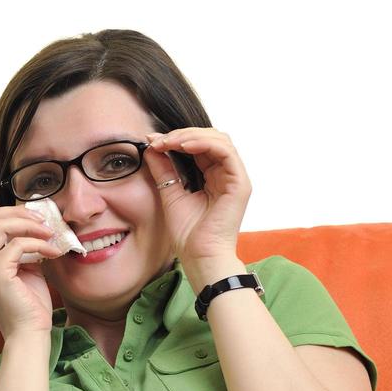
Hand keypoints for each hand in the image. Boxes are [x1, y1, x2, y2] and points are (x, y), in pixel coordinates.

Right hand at [0, 205, 66, 338]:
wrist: (29, 334)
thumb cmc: (28, 306)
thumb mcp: (24, 269)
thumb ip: (21, 248)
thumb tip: (36, 224)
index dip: (9, 215)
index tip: (35, 219)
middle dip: (16, 212)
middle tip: (41, 220)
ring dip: (28, 224)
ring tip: (48, 233)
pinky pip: (18, 244)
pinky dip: (38, 243)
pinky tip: (52, 252)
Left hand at [142, 128, 250, 282]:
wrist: (199, 256)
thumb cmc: (188, 233)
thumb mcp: (170, 192)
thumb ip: (163, 170)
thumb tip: (151, 146)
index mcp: (212, 176)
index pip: (198, 146)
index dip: (176, 139)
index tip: (152, 142)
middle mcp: (226, 174)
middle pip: (210, 138)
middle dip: (182, 135)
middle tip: (158, 140)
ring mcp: (235, 177)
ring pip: (219, 140)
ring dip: (191, 136)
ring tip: (169, 142)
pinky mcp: (240, 183)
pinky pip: (226, 152)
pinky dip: (205, 143)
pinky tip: (183, 146)